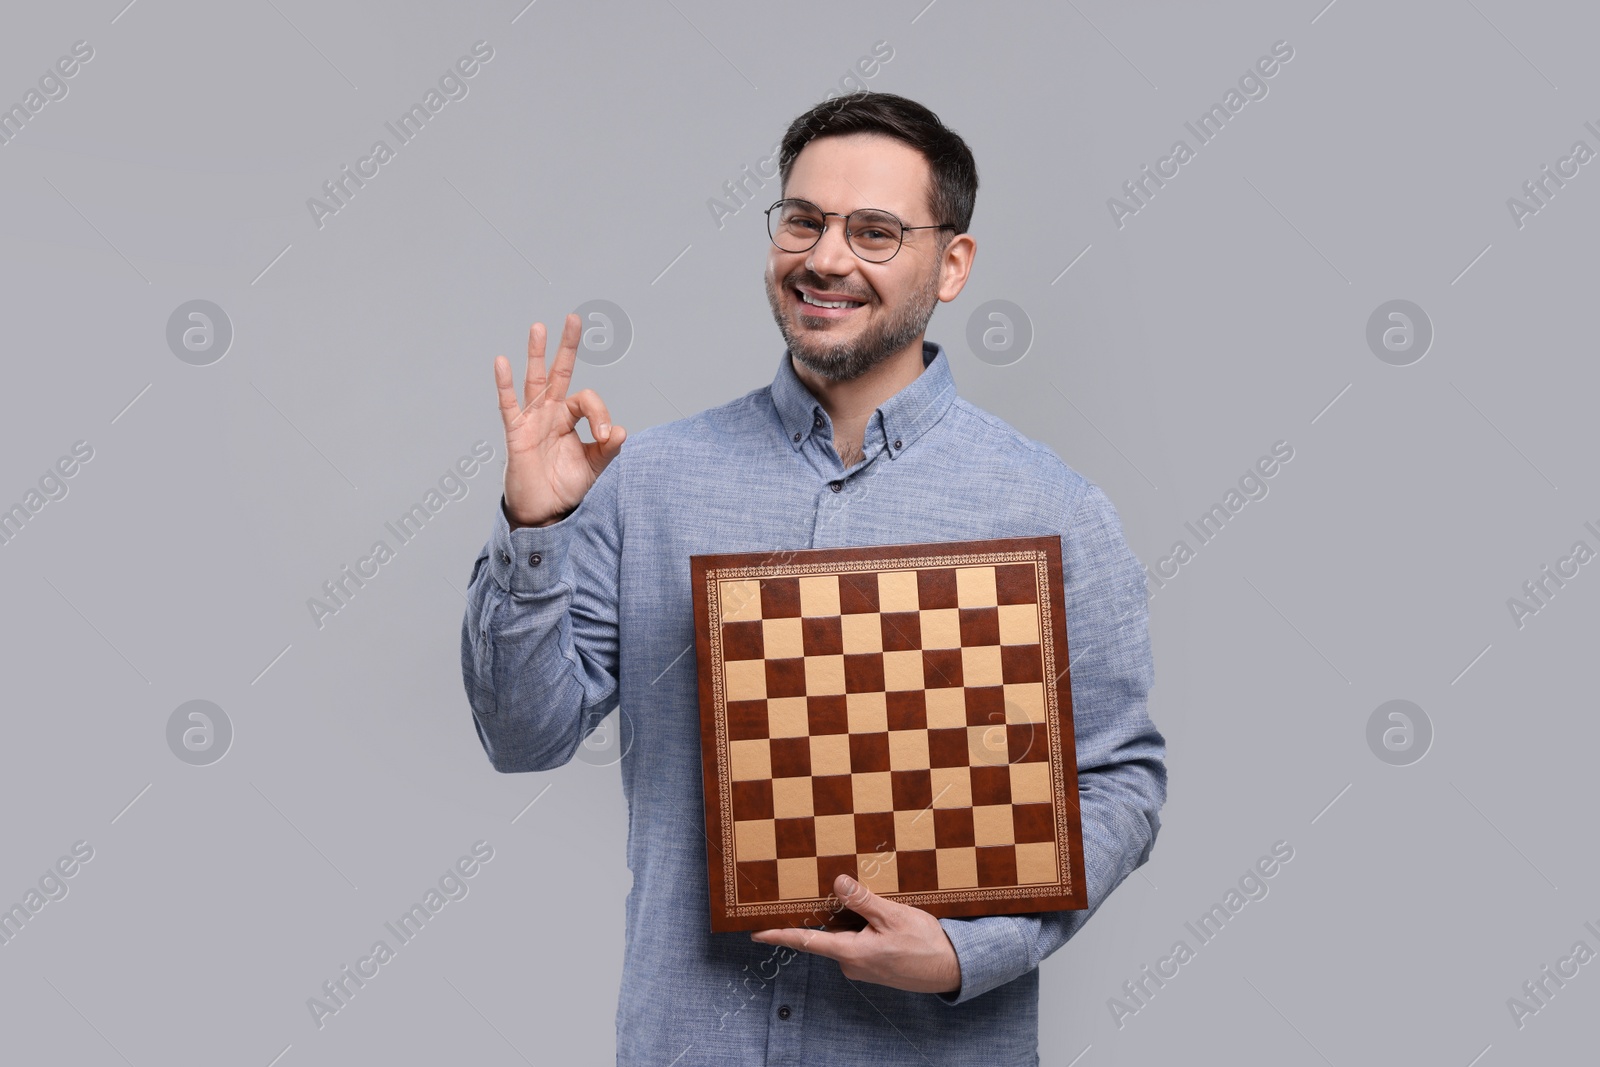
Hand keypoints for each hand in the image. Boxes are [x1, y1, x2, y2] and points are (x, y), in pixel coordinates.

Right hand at [496, 313, 625, 527]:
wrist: (544, 512)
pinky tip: (502, 362)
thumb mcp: (594, 467)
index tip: (606, 436)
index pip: (587, 400)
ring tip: (539, 328)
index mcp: (570, 419)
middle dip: (567, 347)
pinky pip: (509, 404)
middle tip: (574, 319)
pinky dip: (505, 383)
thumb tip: (620, 430)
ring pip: (534, 380)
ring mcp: (532, 420)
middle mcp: (550, 413)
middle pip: (559, 373)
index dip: (600, 414)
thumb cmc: (565, 486)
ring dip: (536, 354)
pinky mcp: (516, 433)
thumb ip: (607, 449)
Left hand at [749, 874, 961, 994]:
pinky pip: (858, 941)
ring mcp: (862, 966)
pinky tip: (873, 913)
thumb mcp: (893, 916)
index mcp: (851, 953)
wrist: (951, 968)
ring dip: (847, 918)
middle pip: (826, 934)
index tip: (755, 933)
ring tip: (856, 897)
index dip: (779, 935)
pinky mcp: (874, 965)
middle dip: (821, 914)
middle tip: (811, 891)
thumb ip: (862, 900)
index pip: (806, 942)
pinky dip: (860, 926)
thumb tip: (837, 883)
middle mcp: (851, 963)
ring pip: (844, 936)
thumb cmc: (924, 944)